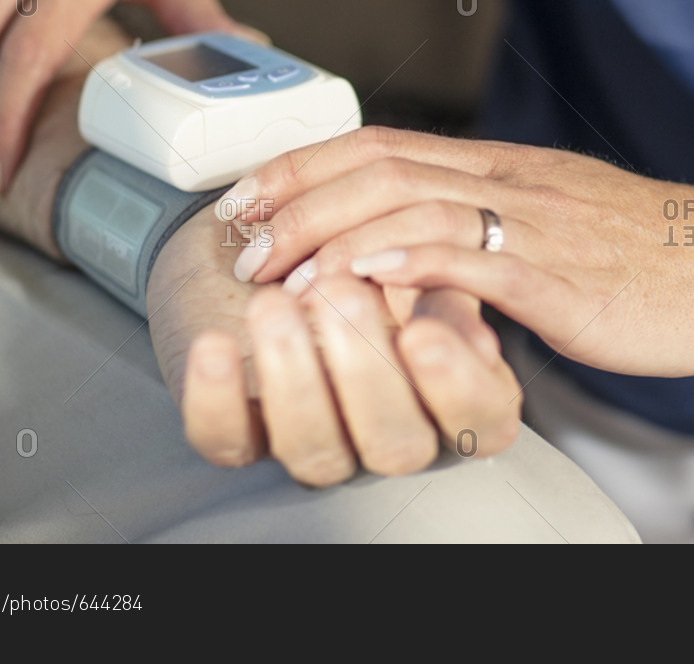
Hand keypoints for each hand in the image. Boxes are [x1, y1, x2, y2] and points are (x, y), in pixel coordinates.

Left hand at [147, 208, 522, 485]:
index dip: (457, 384)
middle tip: (339, 291)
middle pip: (397, 441)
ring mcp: (317, 437)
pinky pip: (228, 441)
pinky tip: (215, 346)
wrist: (259, 243)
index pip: (479, 416)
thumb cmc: (350, 250)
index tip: (423, 334)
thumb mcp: (414, 256)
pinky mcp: (244, 435)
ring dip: (293, 374)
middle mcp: (389, 428)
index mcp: (449, 392)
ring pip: (316, 449)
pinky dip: (217, 396)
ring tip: (273, 303)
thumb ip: (440, 278)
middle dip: (365, 369)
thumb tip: (444, 289)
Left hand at [220, 127, 693, 376]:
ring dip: (329, 231)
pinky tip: (355, 278)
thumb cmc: (657, 253)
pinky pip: (470, 256)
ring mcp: (536, 223)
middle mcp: (510, 181)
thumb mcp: (558, 226)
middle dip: (296, 196)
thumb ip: (491, 228)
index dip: (304, 164)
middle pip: (379, 165)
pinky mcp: (561, 275)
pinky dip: (403, 260)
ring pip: (410, 201)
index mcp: (504, 169)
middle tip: (240, 239)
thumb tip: (422, 249)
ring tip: (275, 268)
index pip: (382, 145)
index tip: (249, 196)